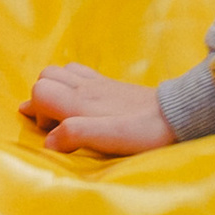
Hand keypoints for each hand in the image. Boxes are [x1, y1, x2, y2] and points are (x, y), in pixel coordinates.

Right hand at [22, 63, 172, 154]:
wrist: (176, 114)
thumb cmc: (142, 130)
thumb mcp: (108, 138)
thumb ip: (75, 135)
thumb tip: (48, 142)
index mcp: (80, 101)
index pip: (39, 90)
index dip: (37, 111)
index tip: (52, 131)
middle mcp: (85, 87)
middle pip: (46, 76)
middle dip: (41, 98)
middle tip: (55, 123)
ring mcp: (97, 83)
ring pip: (61, 72)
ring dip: (54, 89)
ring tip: (63, 112)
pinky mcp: (109, 85)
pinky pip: (79, 72)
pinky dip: (70, 82)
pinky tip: (80, 100)